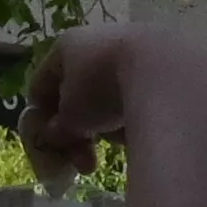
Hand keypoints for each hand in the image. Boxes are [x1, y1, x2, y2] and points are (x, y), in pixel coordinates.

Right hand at [11, 26, 183, 187]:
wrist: (165, 73)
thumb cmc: (104, 89)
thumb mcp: (71, 118)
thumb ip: (57, 129)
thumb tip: (57, 135)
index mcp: (67, 46)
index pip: (40, 86)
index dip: (40, 120)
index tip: (50, 148)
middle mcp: (97, 42)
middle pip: (78, 97)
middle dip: (79, 135)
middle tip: (85, 164)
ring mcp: (132, 50)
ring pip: (108, 99)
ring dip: (107, 127)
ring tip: (119, 141)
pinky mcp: (161, 65)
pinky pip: (138, 98)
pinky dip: (135, 117)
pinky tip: (143, 130)